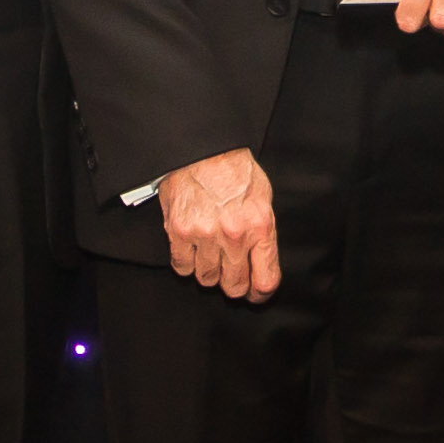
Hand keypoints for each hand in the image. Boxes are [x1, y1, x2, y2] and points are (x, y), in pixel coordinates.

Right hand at [154, 148, 282, 300]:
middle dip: (233, 284)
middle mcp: (233, 235)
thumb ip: (262, 233)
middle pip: (234, 286)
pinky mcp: (178, 231)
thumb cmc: (235, 170)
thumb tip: (261, 262)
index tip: (255, 294)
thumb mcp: (263, 198)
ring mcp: (204, 235)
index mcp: (260, 226)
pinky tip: (192, 249)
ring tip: (210, 253)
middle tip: (230, 274)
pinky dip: (186, 262)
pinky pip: (182, 267)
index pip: (265, 280)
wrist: (203, 148)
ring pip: (206, 279)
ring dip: (208, 271)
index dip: (260, 294)